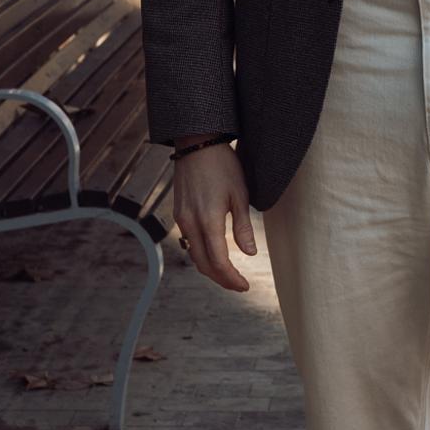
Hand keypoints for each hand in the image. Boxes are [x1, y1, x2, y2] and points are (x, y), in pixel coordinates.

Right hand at [174, 143, 256, 291]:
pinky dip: (201, 254)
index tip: (245, 286)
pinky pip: (189, 242)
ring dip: (210, 269)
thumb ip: (243, 227)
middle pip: (203, 264)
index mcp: (208, 220)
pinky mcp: (179, 213)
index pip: (219, 262)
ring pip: (194, 255)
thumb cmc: (223, 165)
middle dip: (221, 279)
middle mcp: (190, 223)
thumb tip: (249, 254)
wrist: (197, 143)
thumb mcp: (240, 194)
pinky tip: (214, 254)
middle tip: (239, 285)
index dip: (231, 279)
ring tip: (229, 274)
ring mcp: (182, 219)